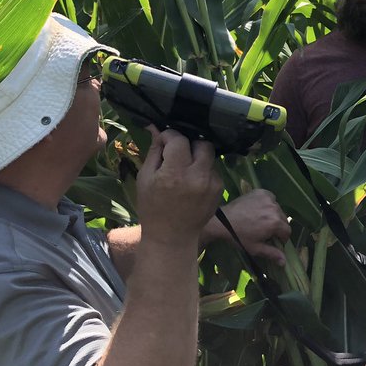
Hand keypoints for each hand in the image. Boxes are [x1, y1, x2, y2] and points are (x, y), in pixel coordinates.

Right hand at [136, 128, 222, 246]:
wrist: (171, 236)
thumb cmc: (152, 207)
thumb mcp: (145, 178)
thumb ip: (154, 152)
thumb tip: (157, 129)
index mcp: (175, 173)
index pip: (179, 139)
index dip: (169, 136)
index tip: (164, 141)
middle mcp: (198, 176)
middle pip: (201, 143)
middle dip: (189, 144)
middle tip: (178, 154)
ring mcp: (212, 183)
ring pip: (209, 155)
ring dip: (197, 157)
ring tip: (185, 169)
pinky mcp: (220, 189)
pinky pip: (213, 169)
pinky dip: (204, 170)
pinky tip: (193, 181)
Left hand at [203, 189, 291, 264]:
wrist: (222, 221)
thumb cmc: (239, 236)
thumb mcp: (255, 248)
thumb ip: (272, 253)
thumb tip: (284, 262)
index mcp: (275, 223)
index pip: (287, 231)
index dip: (281, 238)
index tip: (272, 239)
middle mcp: (275, 208)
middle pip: (284, 219)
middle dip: (277, 226)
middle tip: (265, 230)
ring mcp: (268, 198)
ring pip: (278, 209)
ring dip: (273, 214)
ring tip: (260, 219)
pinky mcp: (261, 192)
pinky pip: (271, 199)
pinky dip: (268, 204)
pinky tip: (259, 209)